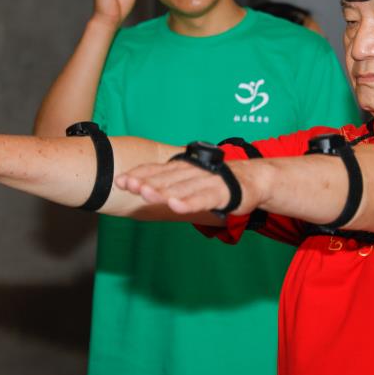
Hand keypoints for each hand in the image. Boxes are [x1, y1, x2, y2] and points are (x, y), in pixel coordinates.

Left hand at [116, 158, 260, 215]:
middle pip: (165, 178)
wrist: (253, 179)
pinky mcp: (221, 193)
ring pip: (180, 187)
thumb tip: (140, 187)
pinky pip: (202, 199)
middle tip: (128, 186)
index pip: (156, 169)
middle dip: (145, 182)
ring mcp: (206, 181)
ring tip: (145, 193)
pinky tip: (176, 206)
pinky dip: (188, 202)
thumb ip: (169, 184)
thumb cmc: (216, 182)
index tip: (120, 181)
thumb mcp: (190, 181)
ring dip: (162, 190)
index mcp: (182, 168)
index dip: (139, 174)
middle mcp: (191, 172)